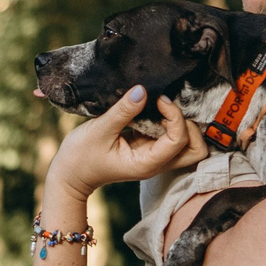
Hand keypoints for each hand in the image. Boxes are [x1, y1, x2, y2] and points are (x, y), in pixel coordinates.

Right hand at [44, 88, 195, 199]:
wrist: (70, 175)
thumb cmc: (81, 157)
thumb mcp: (100, 130)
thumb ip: (123, 111)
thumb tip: (142, 90)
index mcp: (147, 163)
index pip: (179, 141)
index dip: (175, 117)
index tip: (158, 100)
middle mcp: (157, 163)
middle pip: (195, 149)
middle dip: (188, 125)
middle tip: (167, 107)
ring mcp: (154, 156)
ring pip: (186, 143)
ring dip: (179, 123)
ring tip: (160, 106)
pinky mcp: (148, 148)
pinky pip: (169, 135)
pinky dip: (167, 121)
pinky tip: (152, 108)